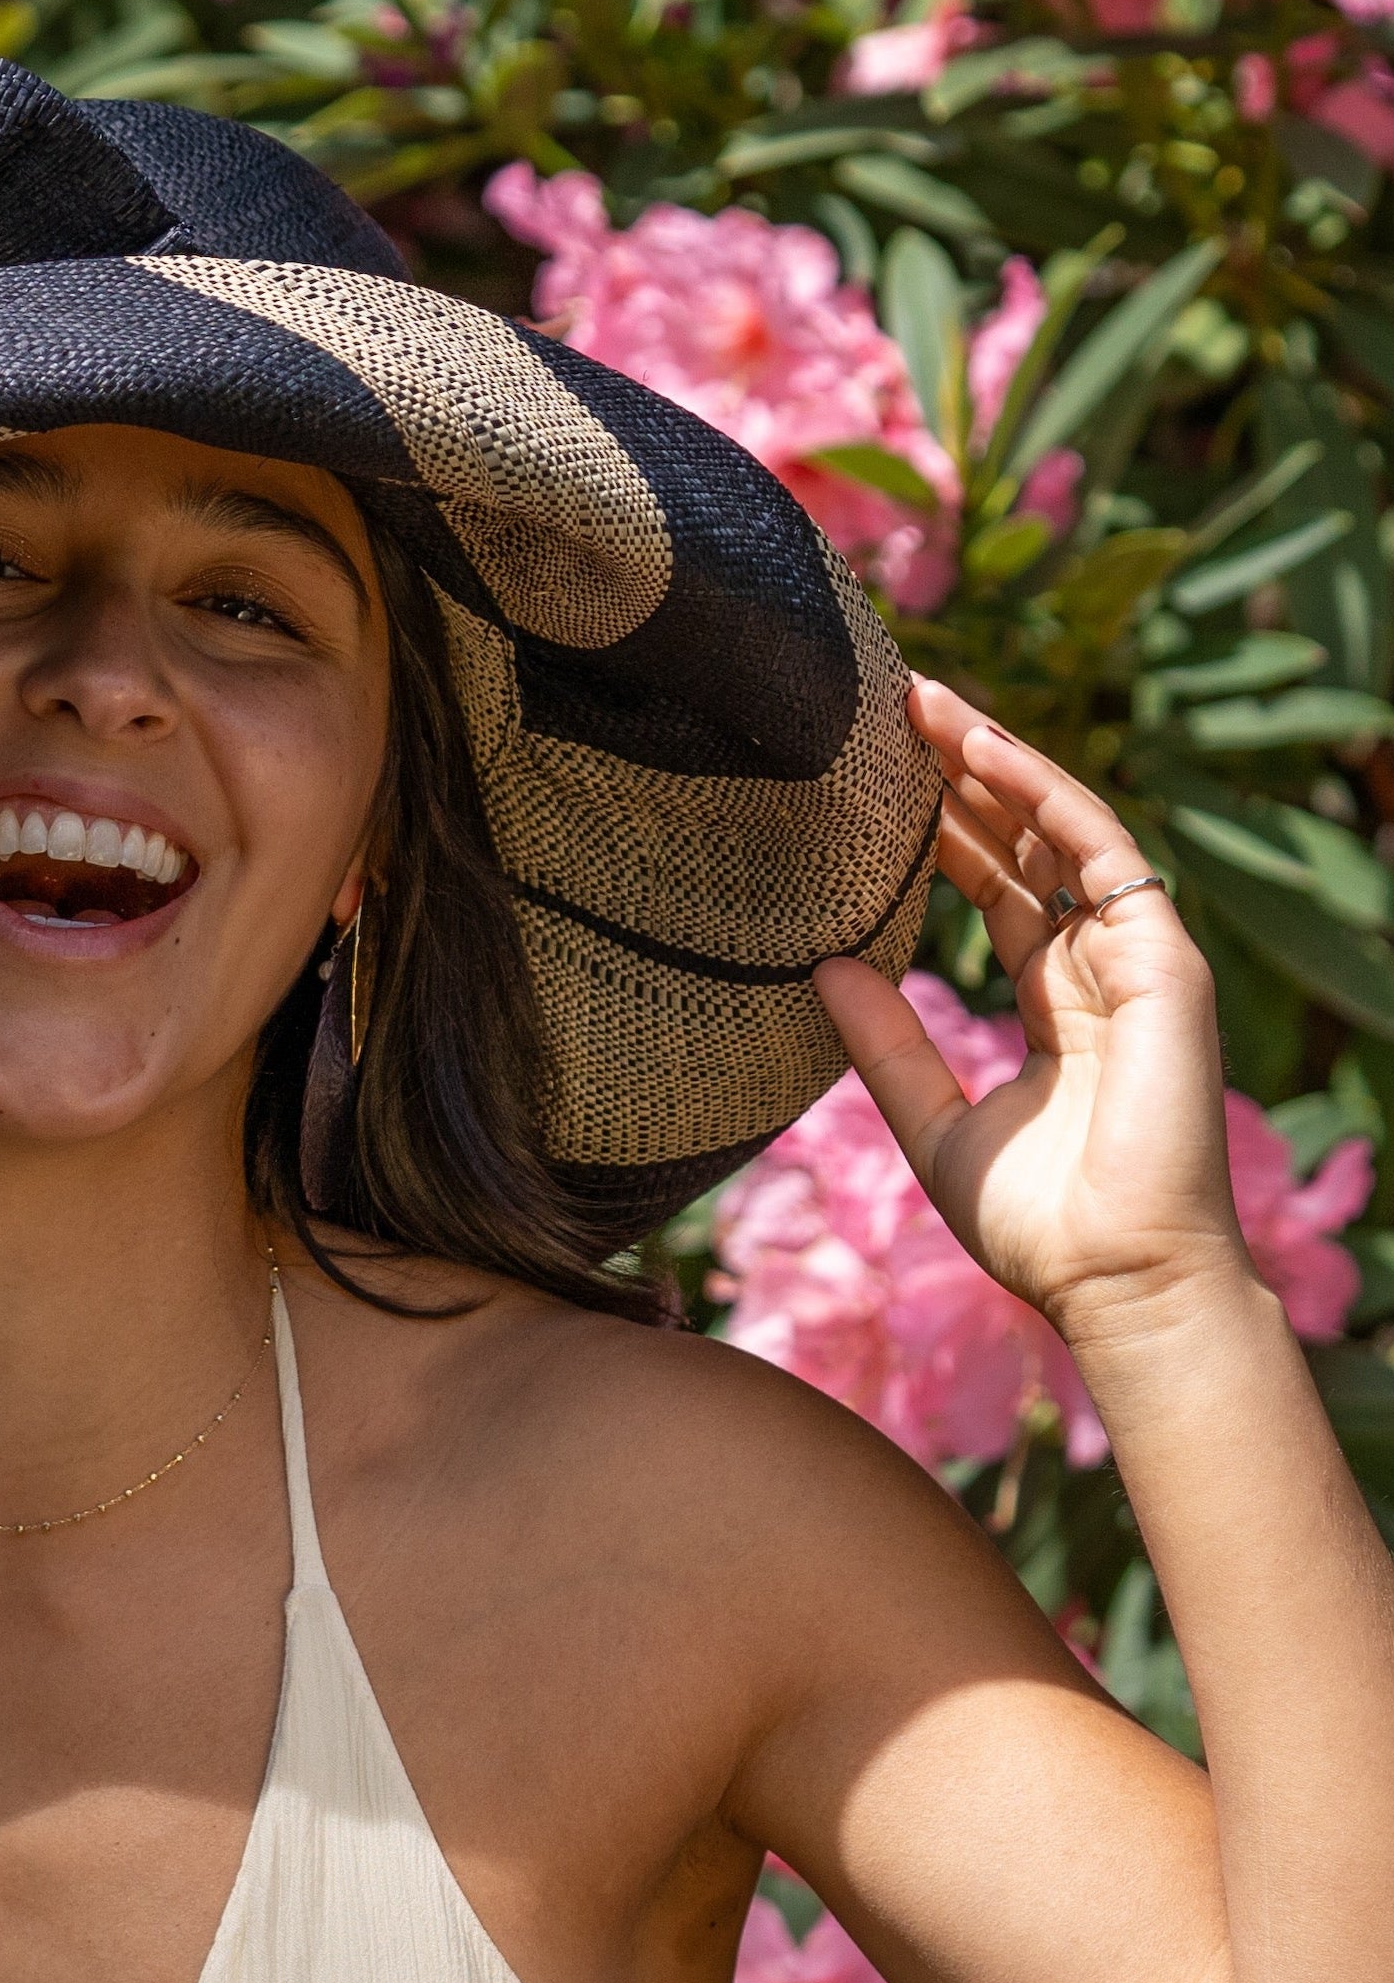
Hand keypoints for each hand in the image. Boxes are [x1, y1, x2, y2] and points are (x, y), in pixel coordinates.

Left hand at [813, 682, 1249, 1347]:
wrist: (1116, 1281)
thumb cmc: (1037, 1227)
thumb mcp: (932, 1122)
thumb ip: (887, 1046)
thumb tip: (822, 968)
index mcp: (1053, 1006)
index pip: (996, 890)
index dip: (942, 832)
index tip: (876, 782)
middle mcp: (1096, 969)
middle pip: (1025, 845)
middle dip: (960, 776)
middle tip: (888, 708)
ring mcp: (1133, 959)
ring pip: (1059, 831)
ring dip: (994, 762)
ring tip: (923, 701)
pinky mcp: (1159, 959)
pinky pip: (1099, 851)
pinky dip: (1041, 795)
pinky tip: (980, 750)